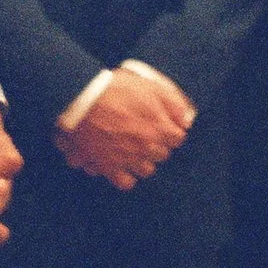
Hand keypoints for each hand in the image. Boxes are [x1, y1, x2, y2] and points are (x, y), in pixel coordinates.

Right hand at [55, 67, 193, 189]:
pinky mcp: (108, 167)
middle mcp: (146, 148)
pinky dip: (123, 175)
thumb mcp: (150, 85)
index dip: (171, 130)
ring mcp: (128, 159)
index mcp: (159, 128)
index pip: (178, 138)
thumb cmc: (114, 89)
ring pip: (146, 170)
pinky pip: (124, 182)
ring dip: (143, 161)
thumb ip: (173, 103)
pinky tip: (120, 164)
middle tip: (144, 133)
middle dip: (157, 145)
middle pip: (162, 155)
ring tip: (133, 149)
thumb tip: (187, 119)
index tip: (164, 125)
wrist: (81, 99)